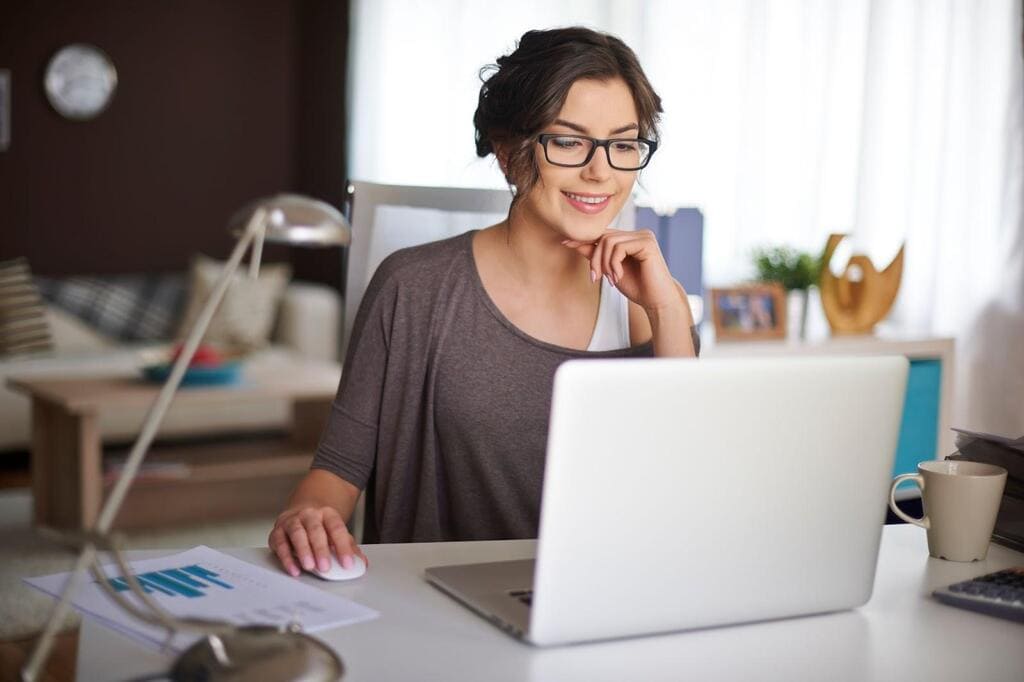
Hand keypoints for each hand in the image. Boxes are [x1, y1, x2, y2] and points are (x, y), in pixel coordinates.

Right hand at [268, 505, 366, 577]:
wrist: (301, 510)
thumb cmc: (321, 526)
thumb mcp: (336, 533)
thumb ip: (348, 547)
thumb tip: (362, 563)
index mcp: (327, 514)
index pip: (337, 528)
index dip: (343, 546)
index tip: (347, 564)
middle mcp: (309, 515)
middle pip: (315, 529)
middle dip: (320, 549)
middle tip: (325, 567)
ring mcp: (292, 521)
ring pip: (297, 534)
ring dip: (303, 551)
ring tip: (309, 566)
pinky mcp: (277, 531)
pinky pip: (280, 543)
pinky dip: (286, 558)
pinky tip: (294, 569)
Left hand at [562, 229, 680, 311]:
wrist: (656, 300)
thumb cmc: (636, 287)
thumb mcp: (610, 270)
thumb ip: (595, 255)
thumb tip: (574, 242)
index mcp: (630, 238)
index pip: (602, 234)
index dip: (583, 239)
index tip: (565, 243)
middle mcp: (637, 233)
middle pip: (603, 237)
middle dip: (595, 259)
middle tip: (596, 278)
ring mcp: (643, 236)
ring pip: (608, 242)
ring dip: (604, 264)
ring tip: (610, 279)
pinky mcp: (646, 242)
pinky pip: (618, 247)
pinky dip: (613, 264)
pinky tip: (618, 277)